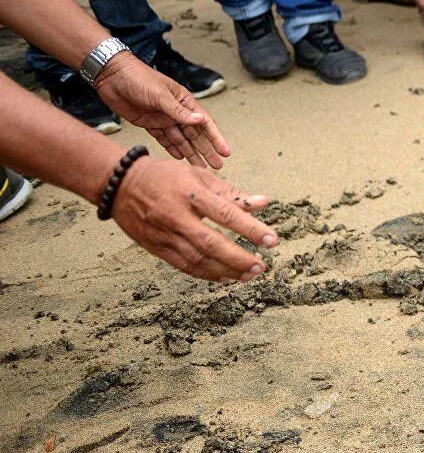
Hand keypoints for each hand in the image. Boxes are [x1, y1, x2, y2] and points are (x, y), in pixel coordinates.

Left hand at [94, 54, 231, 169]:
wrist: (112, 76)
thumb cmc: (138, 78)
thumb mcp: (160, 95)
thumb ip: (179, 111)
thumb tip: (201, 120)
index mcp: (184, 102)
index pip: (205, 123)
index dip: (216, 138)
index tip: (225, 152)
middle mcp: (176, 112)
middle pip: (195, 135)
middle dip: (207, 150)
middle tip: (218, 165)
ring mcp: (163, 118)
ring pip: (181, 140)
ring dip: (191, 153)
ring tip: (202, 167)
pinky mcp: (149, 123)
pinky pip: (164, 139)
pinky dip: (172, 148)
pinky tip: (180, 157)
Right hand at [112, 158, 276, 282]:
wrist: (120, 185)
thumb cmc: (166, 177)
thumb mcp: (199, 176)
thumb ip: (231, 192)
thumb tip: (263, 202)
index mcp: (191, 194)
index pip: (226, 214)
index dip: (250, 229)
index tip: (272, 241)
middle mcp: (177, 216)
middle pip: (211, 243)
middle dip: (239, 259)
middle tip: (262, 267)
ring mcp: (164, 234)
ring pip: (198, 259)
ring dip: (227, 270)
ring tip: (249, 275)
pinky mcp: (156, 248)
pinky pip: (184, 266)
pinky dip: (207, 274)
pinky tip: (225, 276)